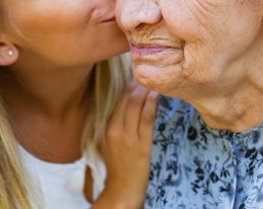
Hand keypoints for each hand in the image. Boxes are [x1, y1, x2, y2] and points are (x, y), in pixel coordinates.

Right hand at [94, 82, 157, 208]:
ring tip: (154, 81)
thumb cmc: (119, 164)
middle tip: (148, 75)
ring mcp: (128, 136)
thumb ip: (116, 122)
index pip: (117, 99)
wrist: (122, 188)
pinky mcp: (141, 144)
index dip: (128, 85)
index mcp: (106, 127)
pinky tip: (157, 94)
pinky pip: (147, 117)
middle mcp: (115, 129)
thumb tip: (127, 102)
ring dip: (146, 90)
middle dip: (138, 83)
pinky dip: (152, 103)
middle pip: (126, 98)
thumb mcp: (110, 141)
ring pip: (136, 104)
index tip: (138, 75)